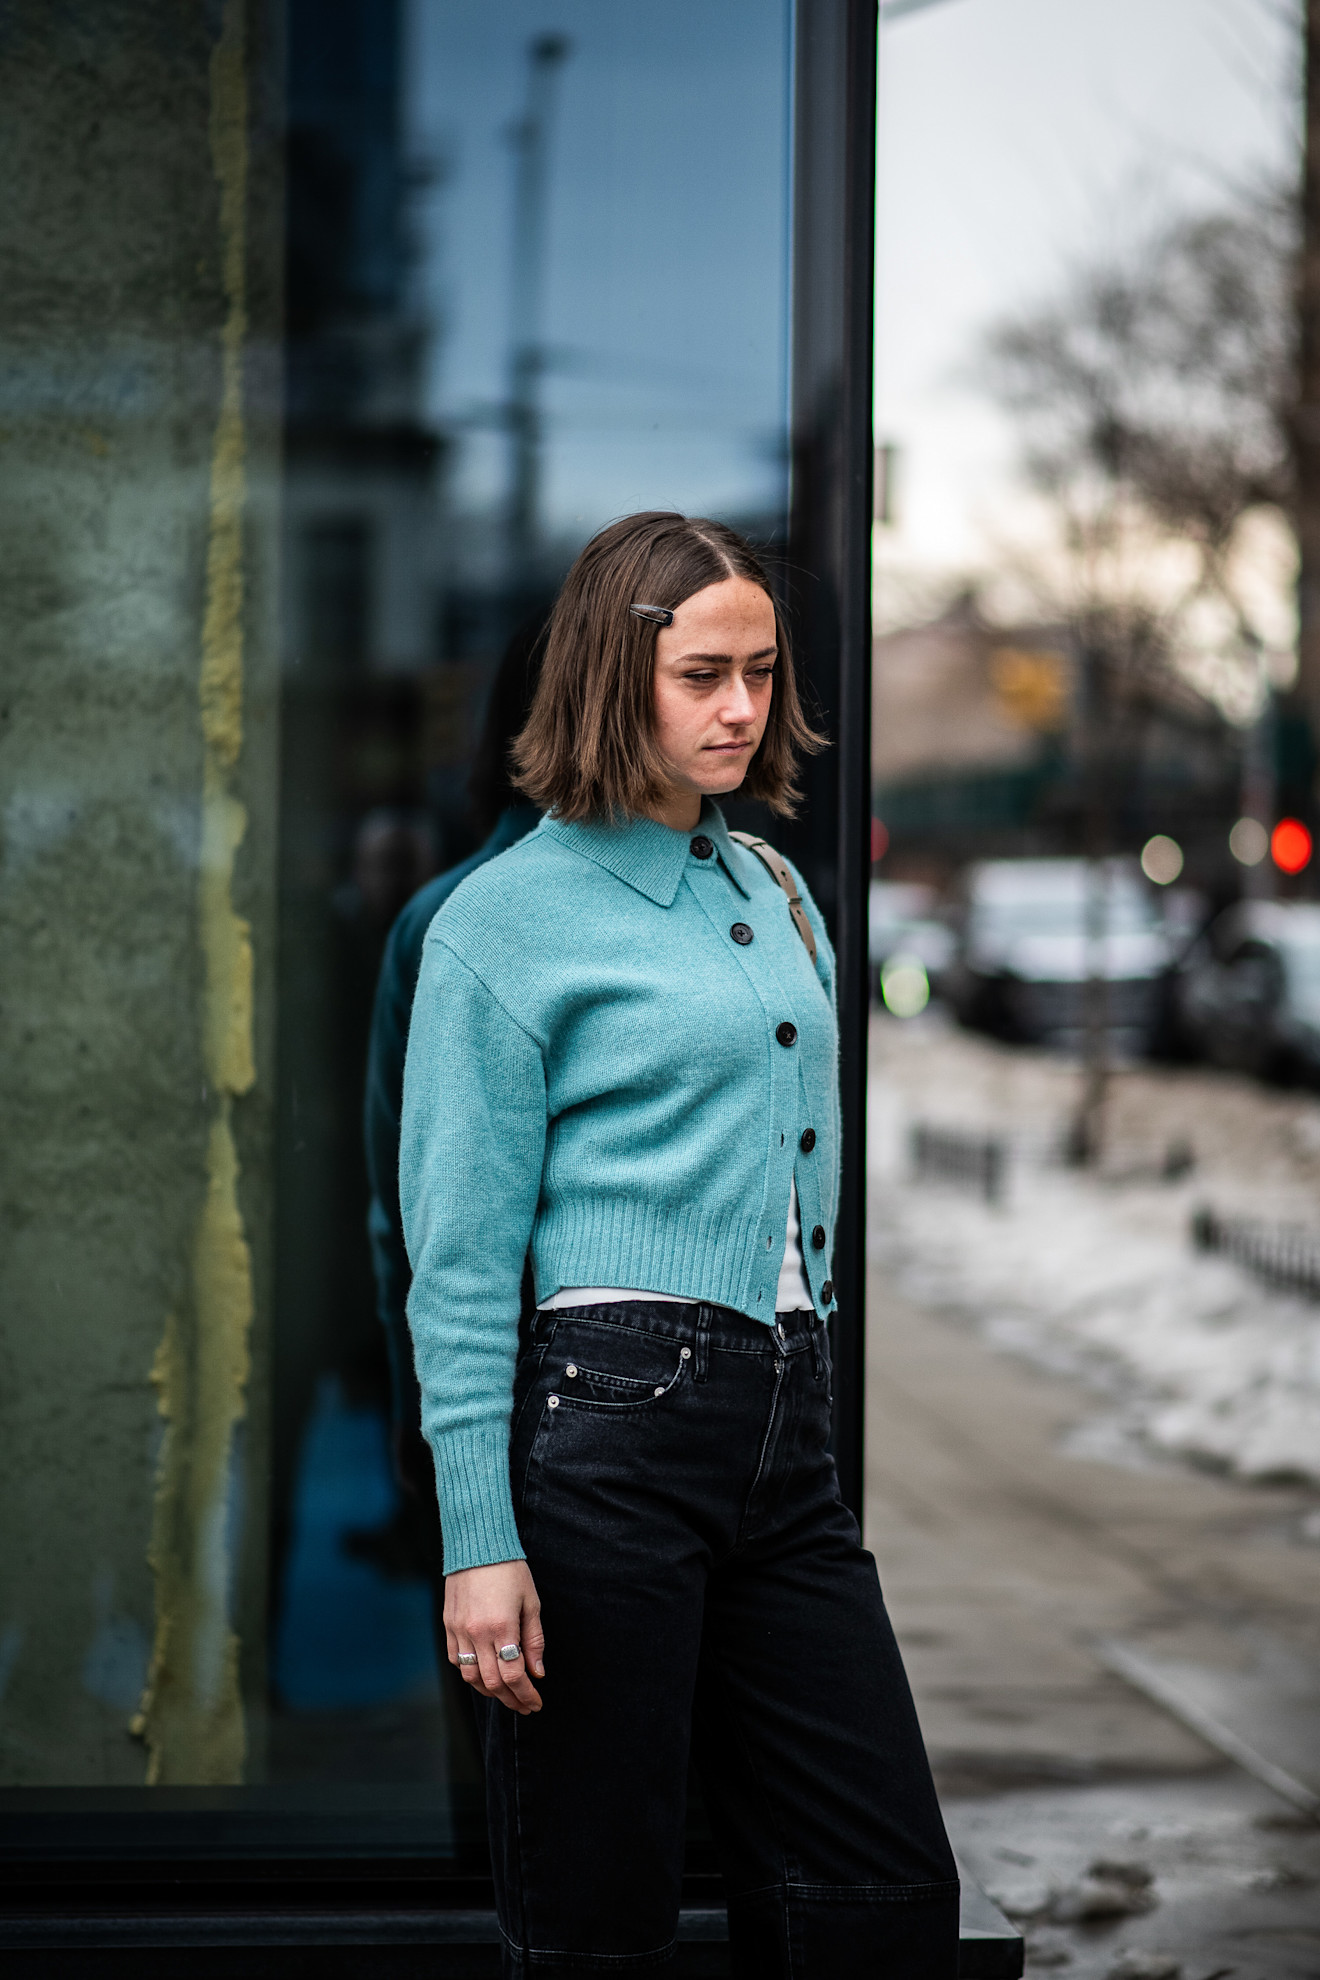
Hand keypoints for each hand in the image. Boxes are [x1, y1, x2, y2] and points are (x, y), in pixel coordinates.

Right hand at [444, 1560, 544, 1713]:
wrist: (477, 1544)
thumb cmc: (509, 1569)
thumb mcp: (530, 1602)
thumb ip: (534, 1640)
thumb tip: (537, 1672)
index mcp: (501, 1627)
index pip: (513, 1675)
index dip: (526, 1695)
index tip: (536, 1703)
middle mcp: (476, 1633)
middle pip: (492, 1683)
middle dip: (511, 1699)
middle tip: (524, 1705)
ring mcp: (458, 1630)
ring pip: (471, 1677)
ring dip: (490, 1691)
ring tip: (506, 1694)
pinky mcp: (448, 1625)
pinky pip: (456, 1660)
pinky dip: (470, 1673)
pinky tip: (484, 1673)